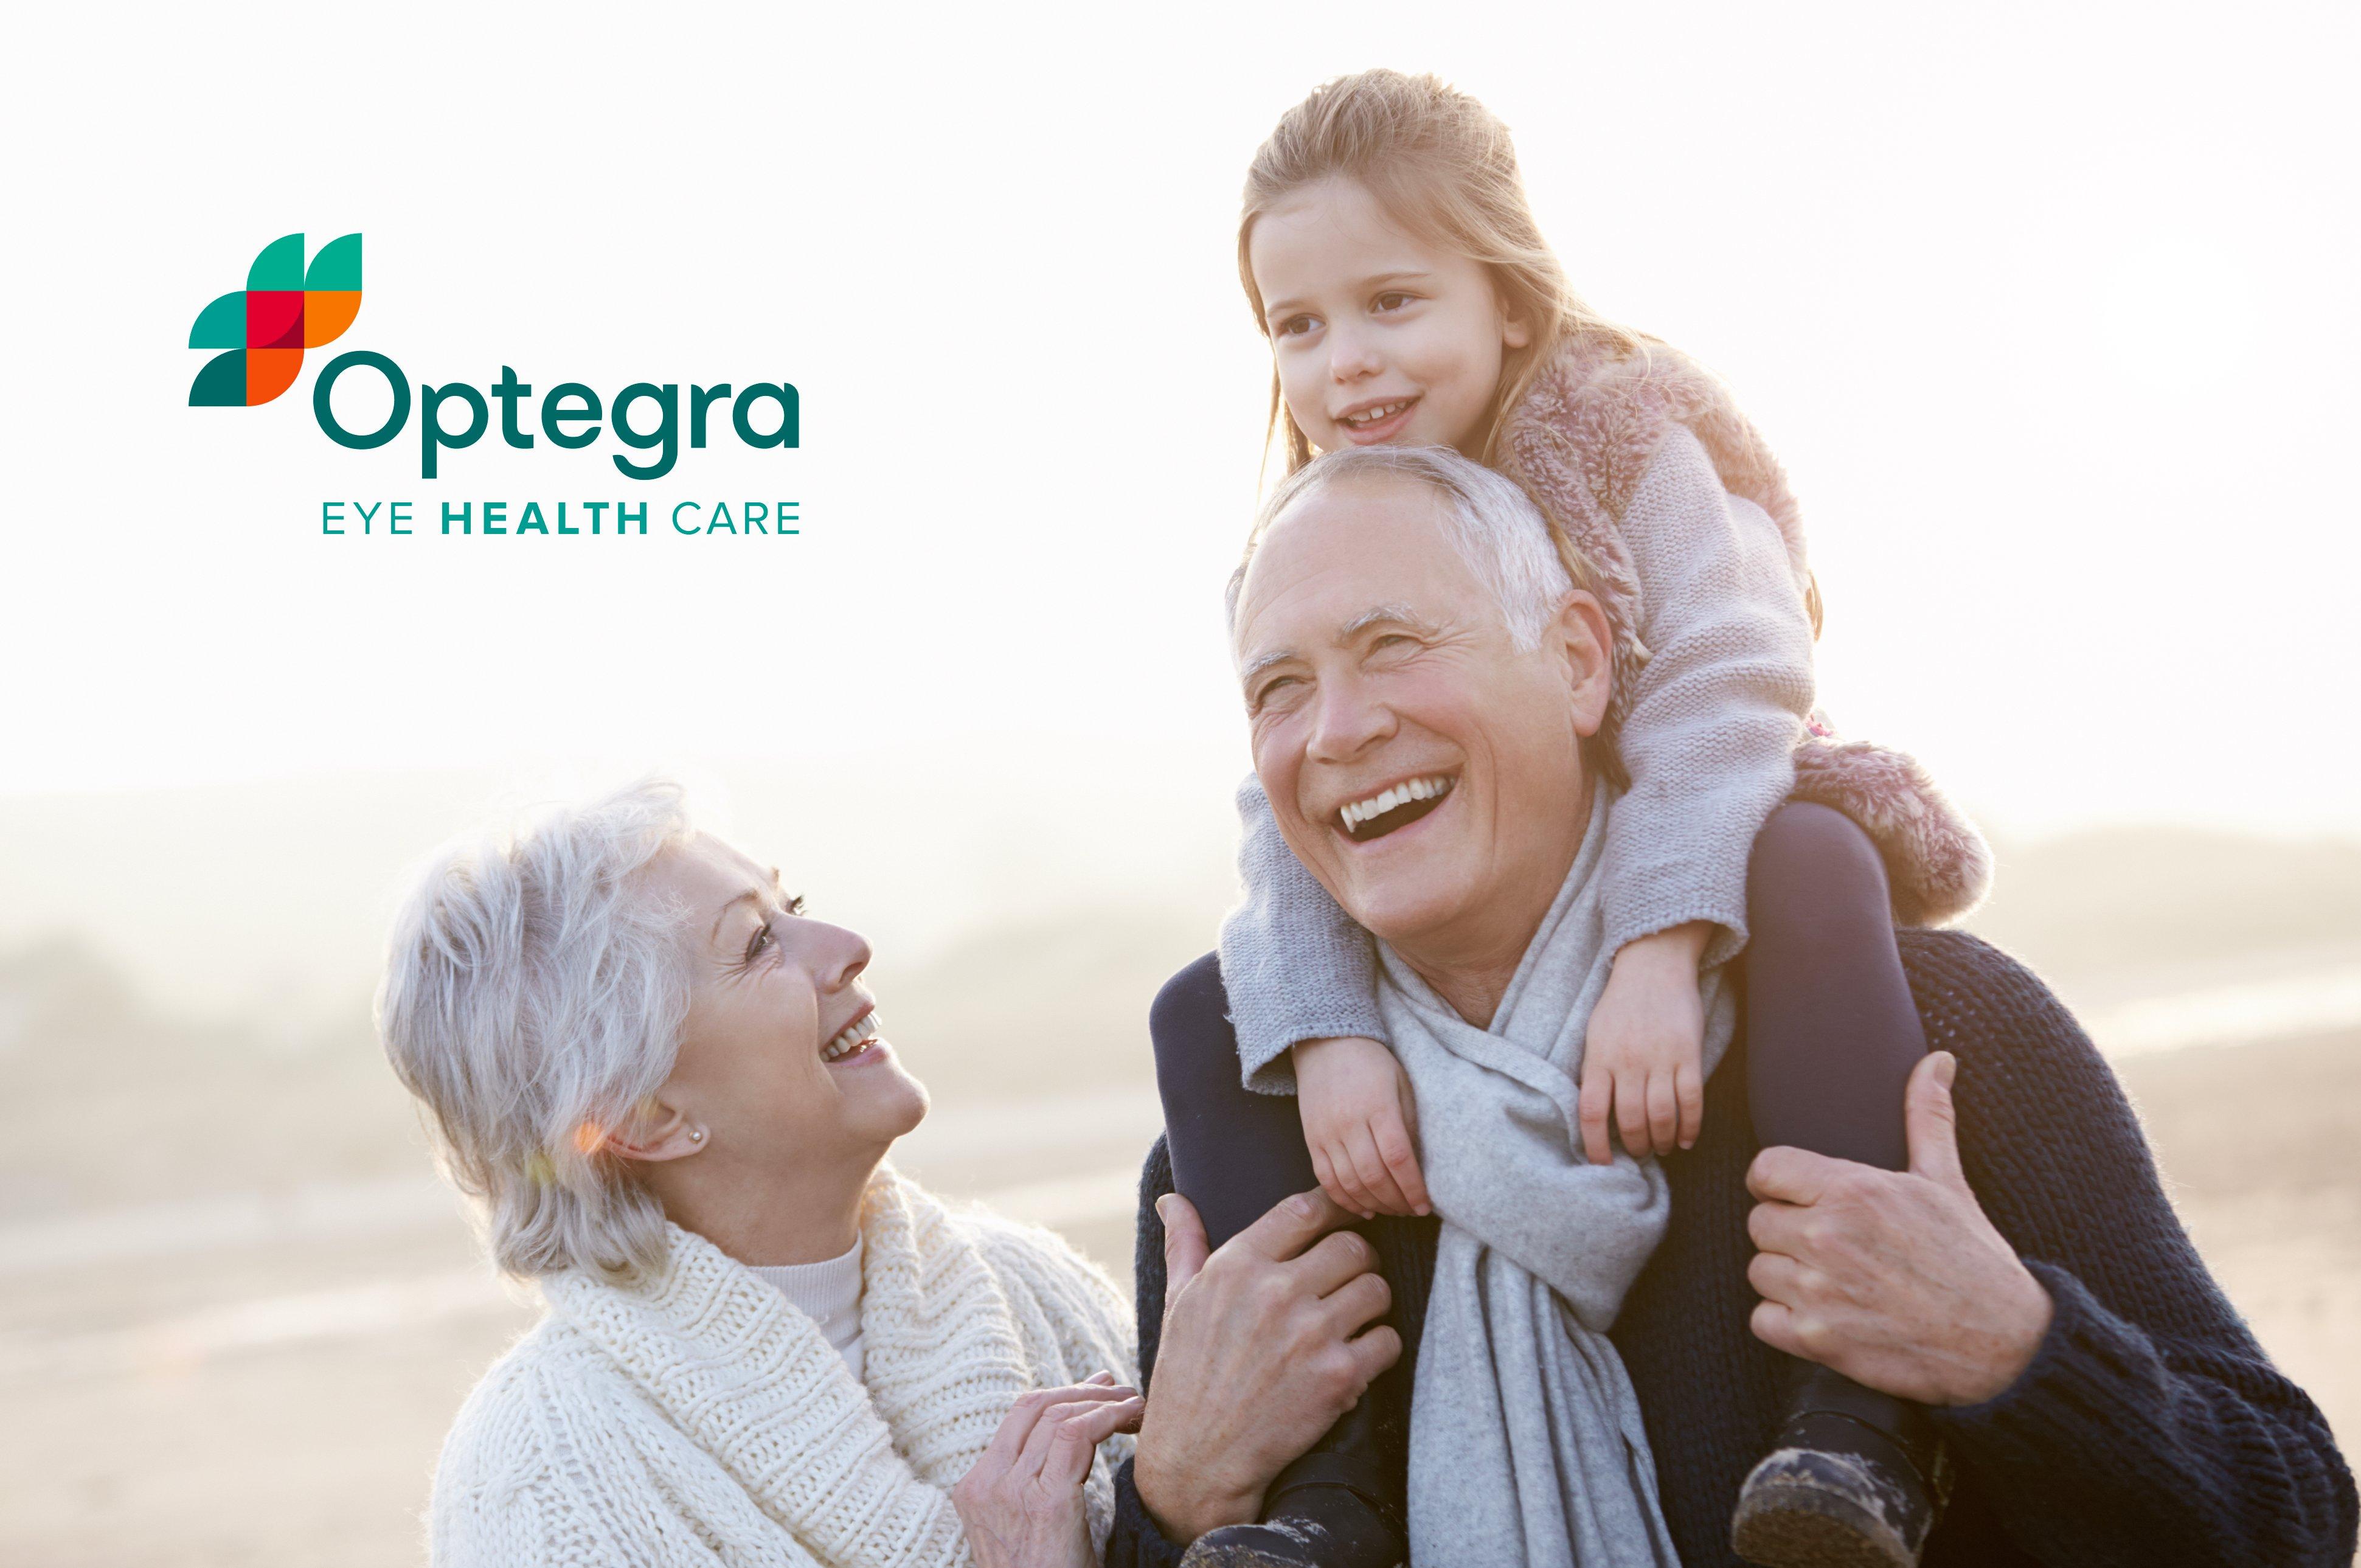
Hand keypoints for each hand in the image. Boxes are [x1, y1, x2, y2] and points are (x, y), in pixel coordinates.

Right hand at [952, 1373, 1143, 1567]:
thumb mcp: (1028, 1528)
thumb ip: (1038, 1483)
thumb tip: (1075, 1432)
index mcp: (976, 1489)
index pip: (1017, 1418)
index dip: (1060, 1394)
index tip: (1095, 1390)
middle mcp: (987, 1485)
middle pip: (1034, 1406)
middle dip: (1082, 1390)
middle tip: (1119, 1389)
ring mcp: (1011, 1492)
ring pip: (1058, 1415)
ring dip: (1104, 1402)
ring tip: (1135, 1406)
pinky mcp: (1045, 1503)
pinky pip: (1077, 1434)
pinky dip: (1109, 1417)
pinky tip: (1132, 1419)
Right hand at [1132, 1189, 1400, 1542]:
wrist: (1198, 1460)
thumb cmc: (1187, 1376)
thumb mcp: (1178, 1302)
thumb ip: (1185, 1243)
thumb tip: (1173, 1198)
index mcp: (1236, 1265)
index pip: (1306, 1209)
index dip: (1334, 1209)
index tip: (1342, 1218)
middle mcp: (1275, 1293)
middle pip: (1353, 1245)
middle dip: (1356, 1261)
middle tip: (1346, 1281)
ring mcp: (1310, 1335)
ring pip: (1377, 1289)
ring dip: (1371, 1304)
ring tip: (1352, 1320)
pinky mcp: (1338, 1377)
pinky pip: (1387, 1340)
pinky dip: (1378, 1349)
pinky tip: (1354, 1359)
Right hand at [1294, 1036, 1428, 1216]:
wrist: (1327, 1043)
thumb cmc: (1372, 1063)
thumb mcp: (1402, 1084)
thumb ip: (1409, 1123)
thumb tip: (1418, 1166)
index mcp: (1378, 1106)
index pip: (1398, 1158)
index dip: (1413, 1188)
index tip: (1425, 1205)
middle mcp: (1349, 1122)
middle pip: (1374, 1176)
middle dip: (1397, 1202)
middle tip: (1412, 1211)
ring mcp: (1326, 1133)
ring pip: (1350, 1183)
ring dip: (1374, 1204)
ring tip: (1392, 1210)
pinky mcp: (1311, 1140)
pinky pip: (1326, 1179)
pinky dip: (1345, 1200)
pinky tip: (1364, 1208)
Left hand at [1580, 922, 1710, 1162]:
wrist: (1653, 966)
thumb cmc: (1620, 1004)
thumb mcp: (1594, 1034)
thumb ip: (1595, 1071)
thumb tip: (1595, 1114)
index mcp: (1598, 1057)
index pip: (1591, 1112)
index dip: (1595, 1145)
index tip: (1602, 1164)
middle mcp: (1627, 1061)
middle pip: (1630, 1120)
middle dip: (1635, 1145)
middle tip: (1639, 1154)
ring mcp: (1660, 1058)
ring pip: (1662, 1115)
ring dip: (1662, 1140)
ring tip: (1662, 1148)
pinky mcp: (1688, 1053)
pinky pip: (1691, 1100)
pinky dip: (1690, 1126)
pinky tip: (1687, 1139)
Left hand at [1745, 1051, 2054, 1405]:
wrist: (2005, 1344)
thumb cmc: (1974, 1258)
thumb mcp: (1948, 1181)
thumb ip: (1927, 1116)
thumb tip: (1938, 1059)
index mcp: (1853, 1191)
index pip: (1765, 1169)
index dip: (1780, 1184)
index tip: (1804, 1198)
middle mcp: (1828, 1237)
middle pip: (1758, 1222)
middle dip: (1788, 1232)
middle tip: (1830, 1245)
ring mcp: (1819, 1291)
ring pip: (1759, 1271)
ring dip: (1786, 1277)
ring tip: (1833, 1280)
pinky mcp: (1817, 1340)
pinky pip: (1762, 1320)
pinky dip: (1784, 1322)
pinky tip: (1824, 1316)